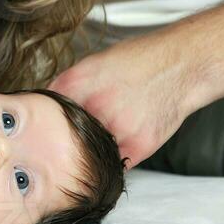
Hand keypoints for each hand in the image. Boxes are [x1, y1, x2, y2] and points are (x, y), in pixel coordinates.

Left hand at [49, 31, 192, 166]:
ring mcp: (117, 128)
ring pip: (88, 155)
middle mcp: (93, 106)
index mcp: (76, 83)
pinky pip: (114, 163)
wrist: (181, 66)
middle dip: (64, 141)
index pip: (43, 113)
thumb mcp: (93, 63)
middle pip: (62, 138)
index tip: (44, 130)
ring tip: (102, 142)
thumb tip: (46, 105)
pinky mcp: (138, 145)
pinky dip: (112, 159)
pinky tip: (117, 145)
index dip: (43, 123)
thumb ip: (67, 86)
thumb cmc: (138, 60)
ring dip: (89, 153)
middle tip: (69, 141)